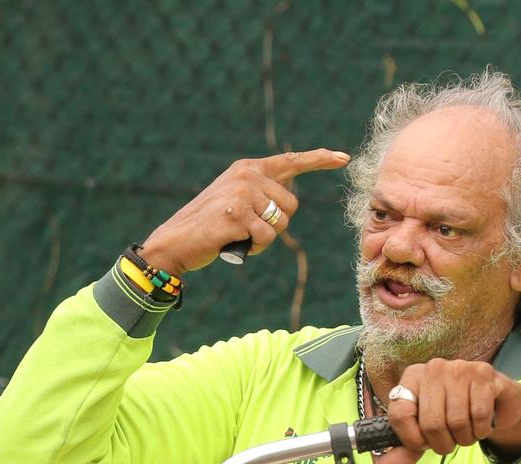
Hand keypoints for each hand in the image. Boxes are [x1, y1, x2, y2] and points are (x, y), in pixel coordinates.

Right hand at [138, 149, 349, 276]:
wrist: (176, 241)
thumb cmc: (210, 227)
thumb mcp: (236, 201)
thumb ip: (261, 195)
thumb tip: (288, 204)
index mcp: (248, 168)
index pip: (291, 161)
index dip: (319, 160)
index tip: (343, 158)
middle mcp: (247, 175)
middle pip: (291, 205)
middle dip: (277, 224)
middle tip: (248, 229)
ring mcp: (242, 193)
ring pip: (281, 224)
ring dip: (265, 238)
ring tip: (240, 235)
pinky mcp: (238, 215)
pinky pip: (267, 238)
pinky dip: (256, 248)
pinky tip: (236, 243)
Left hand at [372, 358, 520, 463]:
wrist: (495, 402)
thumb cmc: (454, 416)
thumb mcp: (424, 434)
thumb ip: (402, 453)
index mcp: (411, 378)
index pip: (399, 414)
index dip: (412, 438)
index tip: (423, 443)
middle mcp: (432, 369)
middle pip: (430, 423)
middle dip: (443, 444)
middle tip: (451, 440)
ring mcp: (459, 368)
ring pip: (457, 421)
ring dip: (465, 439)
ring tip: (467, 430)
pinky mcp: (484, 374)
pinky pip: (479, 415)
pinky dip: (482, 430)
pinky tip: (481, 423)